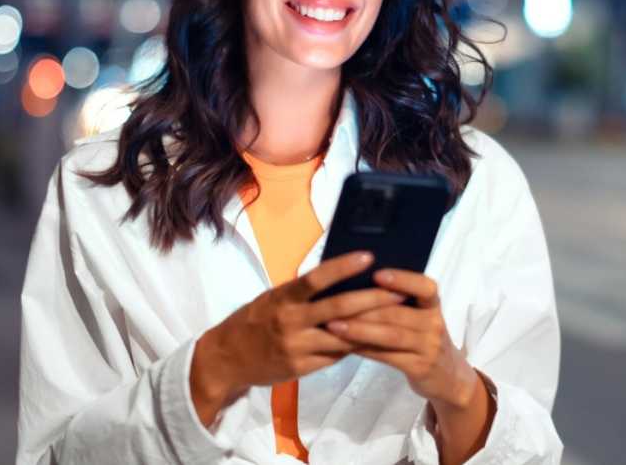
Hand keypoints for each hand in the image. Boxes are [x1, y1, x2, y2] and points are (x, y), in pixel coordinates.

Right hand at [190, 251, 404, 424]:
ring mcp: (296, 347)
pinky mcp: (300, 368)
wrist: (225, 359)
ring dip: (371, 327)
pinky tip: (374, 339)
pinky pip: (334, 357)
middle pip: (339, 308)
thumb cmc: (254, 321)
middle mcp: (290, 321)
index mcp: (282, 297)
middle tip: (400, 292)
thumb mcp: (272, 299)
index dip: (343, 267)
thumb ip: (301, 293)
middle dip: (373, 300)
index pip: (316, 278)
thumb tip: (340, 278)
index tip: (369, 256)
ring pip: (343, 336)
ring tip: (398, 317)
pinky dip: (354, 347)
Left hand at [324, 268, 477, 408]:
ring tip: (333, 325)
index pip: (425, 287)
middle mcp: (434, 324)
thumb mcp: (421, 318)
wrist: (448, 378)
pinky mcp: (420, 367)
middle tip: (334, 302)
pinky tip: (345, 346)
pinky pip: (388, 356)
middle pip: (397, 312)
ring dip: (359, 329)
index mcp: (433, 305)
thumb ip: (399, 304)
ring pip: (391, 335)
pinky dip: (365, 349)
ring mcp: (429, 347)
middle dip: (364, 307)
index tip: (376, 274)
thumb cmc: (424, 340)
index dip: (402, 279)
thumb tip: (356, 285)